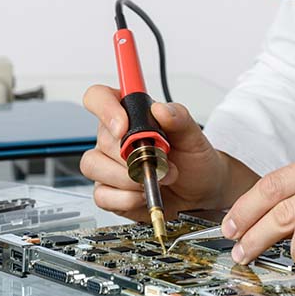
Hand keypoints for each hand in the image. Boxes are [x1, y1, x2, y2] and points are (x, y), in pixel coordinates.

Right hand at [80, 85, 235, 221]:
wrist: (200, 195)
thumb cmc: (193, 161)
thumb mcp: (194, 136)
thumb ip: (179, 118)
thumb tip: (161, 109)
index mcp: (130, 114)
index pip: (99, 97)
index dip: (105, 109)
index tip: (124, 128)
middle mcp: (114, 137)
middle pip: (102, 138)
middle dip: (133, 155)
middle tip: (161, 163)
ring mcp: (107, 165)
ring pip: (94, 166)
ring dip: (127, 177)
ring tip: (155, 180)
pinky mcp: (108, 191)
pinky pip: (101, 195)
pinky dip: (125, 198)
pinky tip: (142, 194)